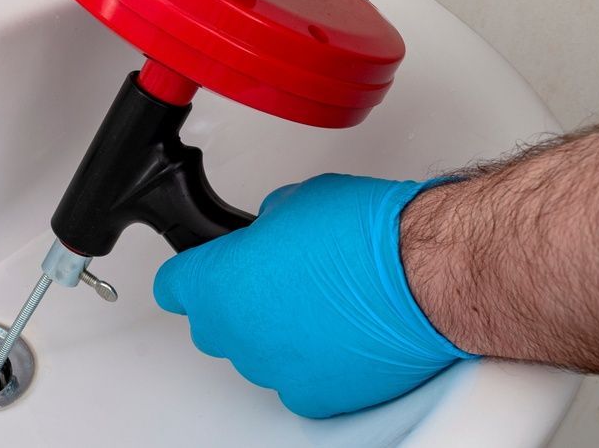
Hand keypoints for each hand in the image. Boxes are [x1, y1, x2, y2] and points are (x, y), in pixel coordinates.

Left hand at [153, 174, 474, 417]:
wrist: (425, 276)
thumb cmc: (366, 235)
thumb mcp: (295, 201)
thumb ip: (263, 225)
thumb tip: (266, 233)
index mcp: (218, 282)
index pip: (173, 286)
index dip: (190, 274)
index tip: (201, 270)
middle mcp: (237, 332)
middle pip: (213, 323)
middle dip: (235, 303)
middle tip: (275, 279)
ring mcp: (273, 369)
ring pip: (256, 353)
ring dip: (275, 333)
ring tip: (320, 305)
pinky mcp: (314, 396)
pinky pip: (297, 380)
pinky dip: (312, 362)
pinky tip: (339, 336)